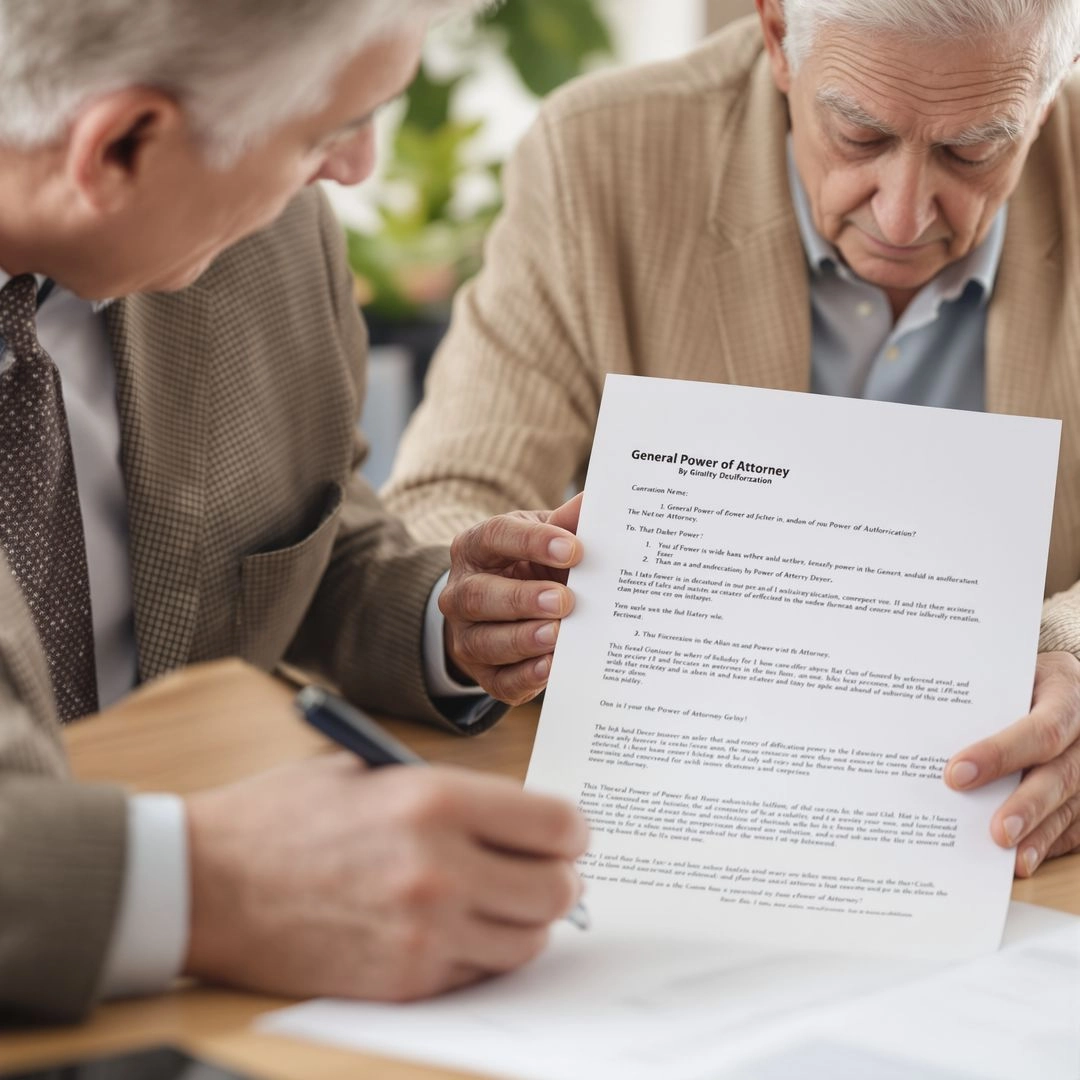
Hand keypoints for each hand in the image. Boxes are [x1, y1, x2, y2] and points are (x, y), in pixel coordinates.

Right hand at [184, 753, 587, 1000]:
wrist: (205, 883)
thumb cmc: (283, 816)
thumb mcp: (371, 770)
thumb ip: (453, 793)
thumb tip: (520, 818)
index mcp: (436, 800)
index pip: (556, 825)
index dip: (570, 830)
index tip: (564, 834)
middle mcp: (440, 868)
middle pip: (556, 890)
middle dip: (557, 879)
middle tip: (538, 871)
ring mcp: (423, 933)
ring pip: (528, 941)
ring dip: (524, 921)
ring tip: (498, 901)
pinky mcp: (402, 983)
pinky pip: (479, 974)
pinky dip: (480, 954)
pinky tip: (454, 929)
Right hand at [441, 494, 583, 704]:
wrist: (510, 609)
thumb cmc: (532, 565)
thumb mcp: (545, 538)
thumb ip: (567, 524)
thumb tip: (598, 501)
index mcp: (475, 547)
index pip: (494, 537)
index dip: (531, 542)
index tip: (572, 549)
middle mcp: (461, 592)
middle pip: (479, 595)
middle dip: (522, 598)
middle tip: (564, 600)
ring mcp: (466, 635)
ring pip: (484, 641)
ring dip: (522, 639)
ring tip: (557, 635)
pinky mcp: (483, 673)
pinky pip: (498, 680)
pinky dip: (525, 676)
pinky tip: (550, 667)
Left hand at [945, 651, 1079, 876]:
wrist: (1060, 682)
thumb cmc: (1021, 678)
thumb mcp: (1007, 673)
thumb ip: (981, 699)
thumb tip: (924, 729)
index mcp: (1067, 692)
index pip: (1041, 728)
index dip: (1001, 753)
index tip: (957, 774)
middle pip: (1061, 774)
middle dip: (1027, 805)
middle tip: (997, 831)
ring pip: (1072, 803)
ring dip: (1040, 833)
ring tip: (1012, 857)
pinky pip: (1078, 822)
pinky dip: (1052, 841)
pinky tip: (1026, 857)